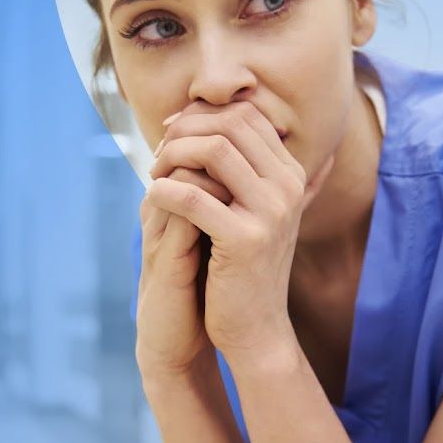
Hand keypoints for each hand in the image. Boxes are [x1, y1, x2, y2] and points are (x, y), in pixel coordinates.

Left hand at [146, 101, 333, 365]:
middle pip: (230, 124)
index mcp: (291, 174)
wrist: (255, 327)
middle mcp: (288, 186)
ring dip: (173, 156)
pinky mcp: (245, 239)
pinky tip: (152, 197)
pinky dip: (165, 190)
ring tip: (154, 175)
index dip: (203, 115)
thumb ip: (239, 168)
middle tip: (159, 153)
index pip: (246, 115)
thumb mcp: (249, 210)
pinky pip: (193, 196)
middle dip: (185, 131)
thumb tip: (206, 120)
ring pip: (213, 150)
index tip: (172, 132)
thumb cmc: (241, 266)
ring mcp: (271, 211)